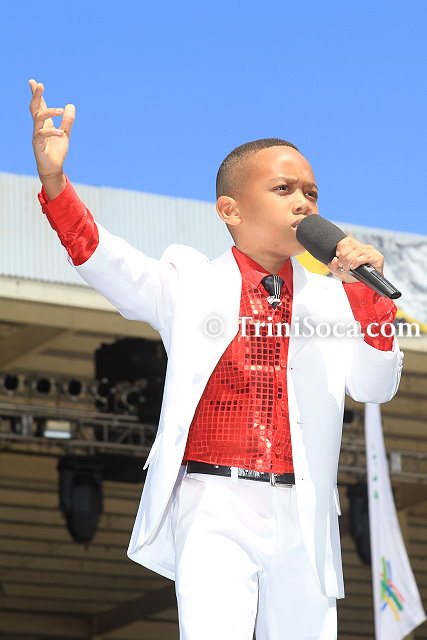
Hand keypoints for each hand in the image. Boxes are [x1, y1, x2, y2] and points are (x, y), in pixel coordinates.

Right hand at [29, 79, 74, 197]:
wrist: (53, 168)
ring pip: (38, 119)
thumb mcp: (65, 134)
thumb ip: (67, 121)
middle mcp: (38, 127)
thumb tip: (70, 105)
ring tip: (60, 110)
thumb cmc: (57, 151)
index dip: (37, 95)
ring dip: (48, 112)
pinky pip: (41, 135)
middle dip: (36, 96)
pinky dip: (51, 132)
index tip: (34, 82)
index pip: (39, 106)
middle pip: (35, 108)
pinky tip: (61, 133)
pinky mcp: (37, 145)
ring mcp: (37, 135)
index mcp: (44, 123)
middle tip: (39, 85)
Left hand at [327, 236, 384, 282]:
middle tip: (341, 265)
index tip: (337, 255)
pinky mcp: (377, 257)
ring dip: (349, 259)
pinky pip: (366, 257)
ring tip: (347, 267)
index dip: (341, 246)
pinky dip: (357, 261)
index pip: (348, 240)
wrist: (363, 286)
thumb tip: (334, 260)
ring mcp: (372, 252)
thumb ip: (333, 266)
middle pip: (352, 246)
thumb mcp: (339, 271)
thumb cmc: (353, 277)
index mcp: (357, 247)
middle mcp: (365, 247)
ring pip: (358, 250)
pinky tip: (353, 267)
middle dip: (343, 256)